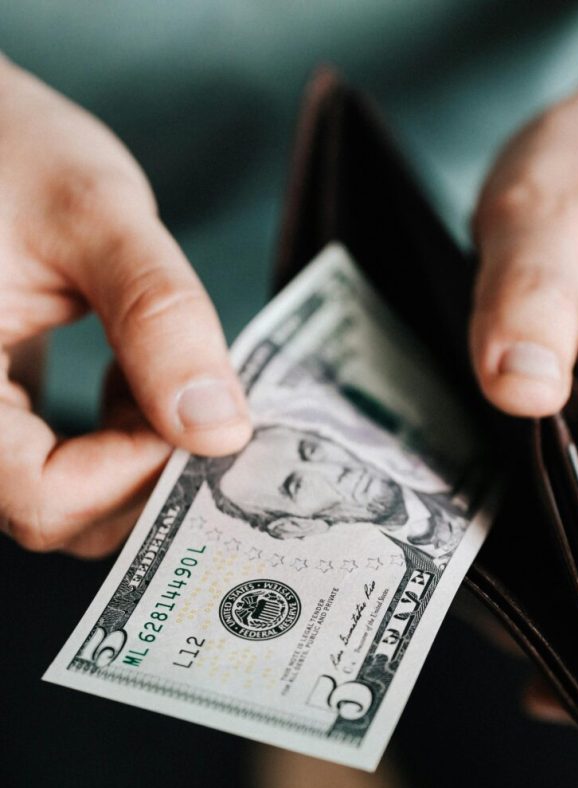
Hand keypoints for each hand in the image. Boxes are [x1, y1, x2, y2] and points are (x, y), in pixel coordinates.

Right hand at [0, 57, 250, 557]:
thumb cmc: (6, 145)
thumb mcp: (93, 212)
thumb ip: (159, 317)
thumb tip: (219, 430)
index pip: (42, 498)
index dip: (134, 471)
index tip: (195, 414)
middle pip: (59, 514)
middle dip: (148, 468)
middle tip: (200, 400)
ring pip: (68, 501)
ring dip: (139, 457)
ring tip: (161, 376)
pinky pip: (64, 470)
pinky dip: (119, 444)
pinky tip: (135, 383)